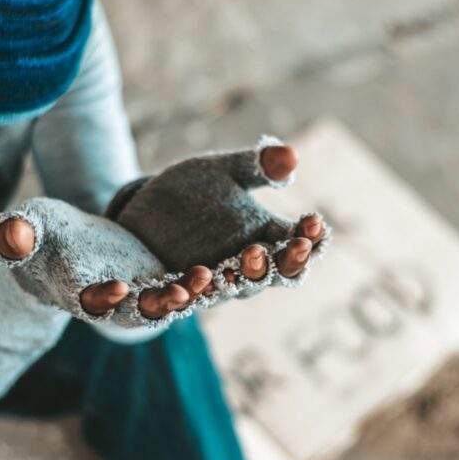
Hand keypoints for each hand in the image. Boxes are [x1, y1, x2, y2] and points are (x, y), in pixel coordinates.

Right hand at [0, 198, 214, 324]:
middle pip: (136, 310)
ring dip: (189, 293)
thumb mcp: (28, 227)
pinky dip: (202, 281)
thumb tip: (9, 233)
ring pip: (167, 300)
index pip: (89, 300)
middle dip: (158, 304)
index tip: (117, 286)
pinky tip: (226, 267)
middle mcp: (113, 302)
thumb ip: (17, 235)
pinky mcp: (160, 279)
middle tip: (181, 294)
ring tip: (211, 277)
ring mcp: (140, 293)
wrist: (66, 245)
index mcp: (77, 292)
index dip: (102, 296)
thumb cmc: (41, 235)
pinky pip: (184, 284)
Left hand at [109, 136, 329, 305]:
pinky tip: (172, 290)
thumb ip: (256, 165)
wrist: (145, 213)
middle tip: (272, 248)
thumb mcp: (223, 171)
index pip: (296, 247)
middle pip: (267, 277)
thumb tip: (291, 154)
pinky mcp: (164, 294)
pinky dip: (172, 299)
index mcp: (262, 240)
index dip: (309, 239)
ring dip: (226, 283)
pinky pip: (169, 304)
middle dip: (272, 265)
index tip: (313, 221)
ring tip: (221, 270)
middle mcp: (239, 269)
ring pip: (223, 293)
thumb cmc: (195, 192)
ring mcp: (204, 284)